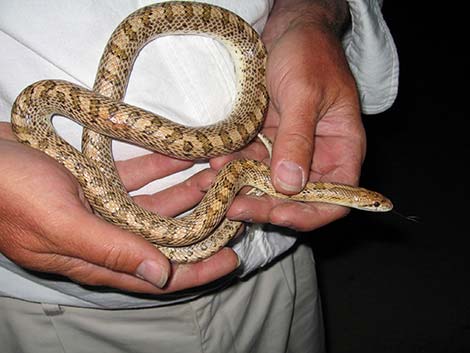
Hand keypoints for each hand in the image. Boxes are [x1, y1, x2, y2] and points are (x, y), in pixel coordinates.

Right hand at [0, 122, 238, 293]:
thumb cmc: (7, 192)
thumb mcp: (60, 224)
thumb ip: (110, 250)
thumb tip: (161, 276)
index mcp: (95, 258)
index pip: (157, 275)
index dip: (196, 270)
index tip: (232, 258)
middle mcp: (103, 235)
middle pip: (164, 236)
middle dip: (200, 222)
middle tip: (234, 205)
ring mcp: (99, 205)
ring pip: (155, 203)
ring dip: (185, 190)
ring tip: (218, 173)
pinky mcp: (93, 178)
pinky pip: (135, 174)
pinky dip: (159, 165)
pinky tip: (183, 153)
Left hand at [211, 0, 365, 230]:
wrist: (289, 29)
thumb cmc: (309, 53)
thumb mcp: (304, 93)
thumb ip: (298, 138)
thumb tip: (289, 184)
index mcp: (342, 150)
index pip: (335, 199)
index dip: (308, 214)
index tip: (277, 215)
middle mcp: (318, 156)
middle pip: (296, 198)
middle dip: (264, 206)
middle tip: (233, 206)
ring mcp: (290, 150)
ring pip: (268, 184)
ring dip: (242, 188)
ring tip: (215, 183)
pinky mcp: (267, 141)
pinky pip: (250, 161)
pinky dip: (233, 165)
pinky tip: (216, 162)